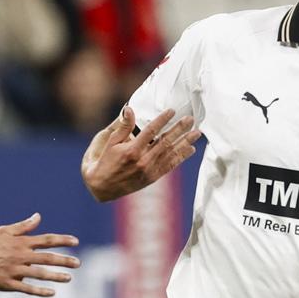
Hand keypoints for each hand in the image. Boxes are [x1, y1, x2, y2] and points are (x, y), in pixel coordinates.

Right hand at [0, 213, 79, 296]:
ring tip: (69, 278)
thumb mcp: (4, 231)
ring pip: (39, 274)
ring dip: (55, 276)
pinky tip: (52, 292)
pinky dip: (40, 291)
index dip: (62, 240)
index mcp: (20, 242)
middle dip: (64, 260)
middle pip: (47, 257)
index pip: (46, 240)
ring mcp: (14, 270)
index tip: (76, 242)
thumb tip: (39, 216)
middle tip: (78, 263)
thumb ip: (23, 226)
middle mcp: (20, 256)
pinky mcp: (8, 283)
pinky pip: (27, 288)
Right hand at [82, 107, 201, 201]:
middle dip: (179, 129)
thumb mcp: (108, 142)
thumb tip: (129, 109)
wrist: (101, 188)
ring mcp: (149, 170)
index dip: (162, 120)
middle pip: (165, 142)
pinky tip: (190, 149)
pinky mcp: (152, 178)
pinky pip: (170, 166)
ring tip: (197, 132)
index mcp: (131, 150)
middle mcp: (142, 161)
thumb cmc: (102, 161)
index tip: (172, 110)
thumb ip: (122, 126)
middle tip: (190, 119)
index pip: (151, 131)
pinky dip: (181, 157)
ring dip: (185, 142)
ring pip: (171, 154)